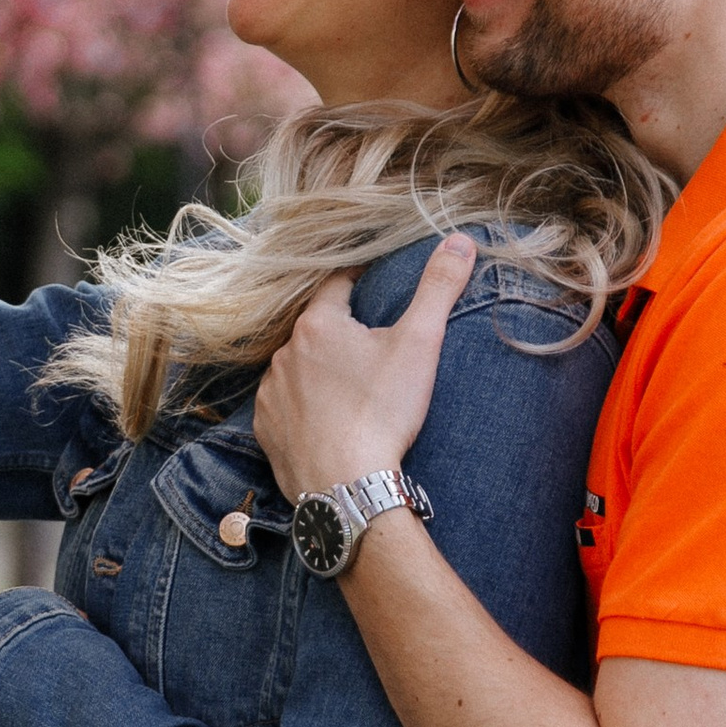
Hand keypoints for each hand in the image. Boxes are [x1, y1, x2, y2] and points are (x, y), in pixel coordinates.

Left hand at [253, 232, 474, 498]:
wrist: (347, 485)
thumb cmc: (382, 412)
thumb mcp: (419, 344)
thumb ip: (438, 288)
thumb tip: (460, 240)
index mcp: (318, 323)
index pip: (338, 283)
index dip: (360, 279)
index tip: (376, 281)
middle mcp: (285, 352)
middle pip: (316, 327)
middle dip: (341, 329)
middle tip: (371, 342)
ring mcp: (270, 392)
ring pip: (297, 365)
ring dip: (318, 368)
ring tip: (349, 384)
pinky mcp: (265, 428)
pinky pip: (283, 404)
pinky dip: (302, 404)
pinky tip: (326, 416)